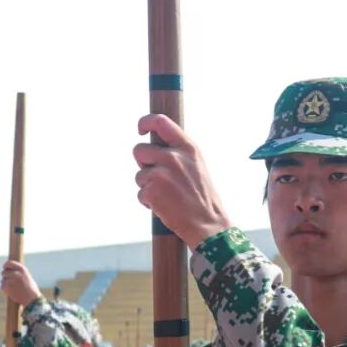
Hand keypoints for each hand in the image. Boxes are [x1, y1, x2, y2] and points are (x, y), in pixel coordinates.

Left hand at [1, 261, 41, 306]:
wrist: (31, 300)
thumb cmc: (30, 289)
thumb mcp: (27, 277)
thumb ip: (18, 272)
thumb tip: (8, 269)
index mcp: (22, 269)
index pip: (9, 263)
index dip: (6, 265)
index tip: (4, 267)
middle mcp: (16, 273)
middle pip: (4, 272)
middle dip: (5, 276)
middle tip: (10, 282)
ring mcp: (10, 280)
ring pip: (3, 279)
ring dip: (6, 283)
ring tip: (14, 289)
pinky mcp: (6, 286)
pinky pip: (2, 286)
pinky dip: (5, 289)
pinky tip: (12, 292)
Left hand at [133, 114, 232, 248]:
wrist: (208, 223)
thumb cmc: (203, 198)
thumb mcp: (197, 165)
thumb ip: (179, 152)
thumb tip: (156, 146)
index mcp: (187, 147)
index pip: (160, 122)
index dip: (145, 122)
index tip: (141, 130)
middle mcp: (173, 156)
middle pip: (139, 150)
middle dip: (143, 164)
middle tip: (158, 177)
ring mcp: (161, 173)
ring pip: (139, 175)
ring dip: (148, 186)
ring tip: (167, 196)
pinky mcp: (151, 190)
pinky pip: (140, 193)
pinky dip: (149, 202)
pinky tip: (165, 206)